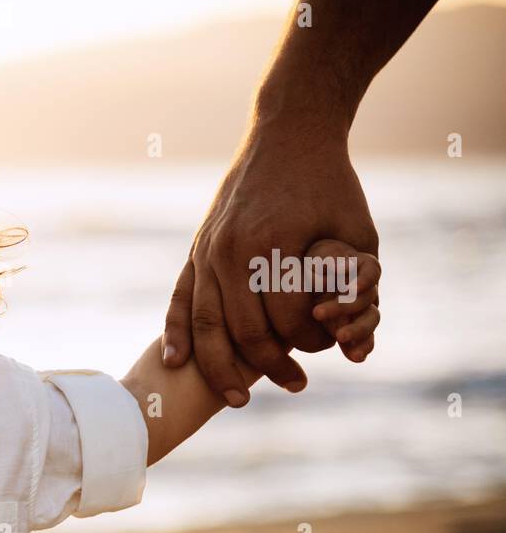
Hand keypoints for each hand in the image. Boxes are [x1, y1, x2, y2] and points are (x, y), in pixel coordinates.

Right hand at [163, 121, 378, 405]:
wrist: (289, 133)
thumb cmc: (331, 183)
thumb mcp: (358, 231)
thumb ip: (358, 285)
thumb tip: (354, 340)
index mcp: (269, 243)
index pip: (280, 318)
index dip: (304, 344)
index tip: (327, 352)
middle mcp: (229, 248)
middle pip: (237, 329)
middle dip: (263, 368)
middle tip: (295, 386)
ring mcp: (207, 248)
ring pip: (203, 323)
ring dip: (217, 366)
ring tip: (234, 399)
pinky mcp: (198, 248)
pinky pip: (180, 298)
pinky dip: (175, 332)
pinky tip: (173, 361)